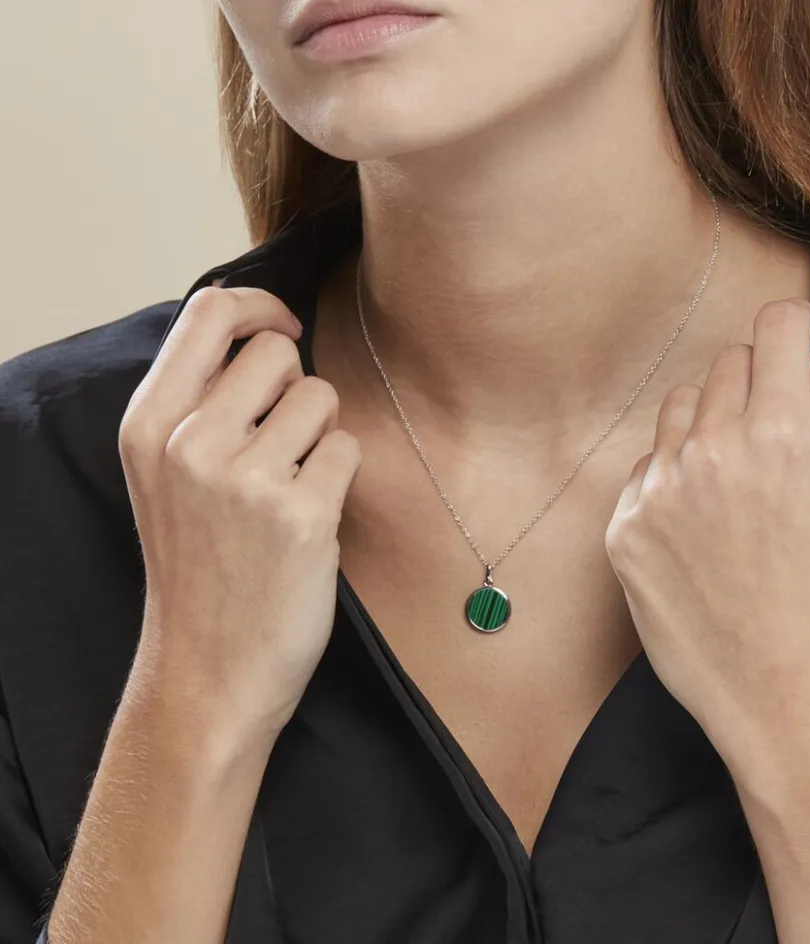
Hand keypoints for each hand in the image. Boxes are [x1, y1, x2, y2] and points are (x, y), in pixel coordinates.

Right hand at [118, 284, 361, 741]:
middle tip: (284, 445)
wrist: (209, 670)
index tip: (284, 327)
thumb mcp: (166, 476)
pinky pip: (348, 447)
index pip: (208, 313)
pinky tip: (311, 517)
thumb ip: (201, 403)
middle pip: (278, 352)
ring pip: (321, 396)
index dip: (259, 307)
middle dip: (295, 387)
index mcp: (148, 425)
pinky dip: (340, 476)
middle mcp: (190, 442)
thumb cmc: (199, 567)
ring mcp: (244, 478)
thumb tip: (269, 336)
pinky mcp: (300, 512)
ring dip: (321, 435)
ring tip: (293, 487)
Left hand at [604, 299, 809, 771]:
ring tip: (735, 484)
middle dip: (753, 383)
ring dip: (706, 424)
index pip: (774, 330)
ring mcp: (659, 490)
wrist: (784, 697)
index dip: (791, 329)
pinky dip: (671, 476)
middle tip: (774, 439)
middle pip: (723, 365)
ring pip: (678, 409)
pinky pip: (646, 467)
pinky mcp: (623, 527)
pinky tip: (699, 523)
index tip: (795, 343)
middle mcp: (713, 452)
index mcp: (784, 438)